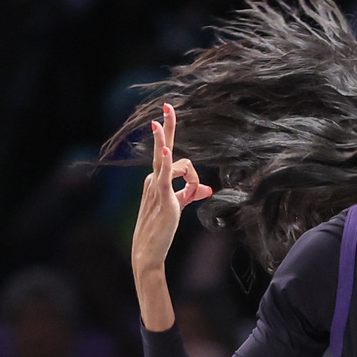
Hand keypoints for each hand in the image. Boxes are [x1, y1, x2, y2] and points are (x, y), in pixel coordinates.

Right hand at [131, 102, 213, 274]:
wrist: (148, 250)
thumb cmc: (161, 229)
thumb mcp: (178, 206)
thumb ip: (191, 194)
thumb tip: (208, 188)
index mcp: (156, 179)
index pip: (171, 158)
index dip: (175, 145)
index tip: (169, 117)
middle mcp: (153, 178)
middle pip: (165, 148)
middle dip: (167, 126)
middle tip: (167, 106)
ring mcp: (156, 185)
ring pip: (182, 167)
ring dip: (193, 181)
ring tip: (195, 193)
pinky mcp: (162, 194)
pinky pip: (167, 174)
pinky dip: (167, 163)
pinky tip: (166, 152)